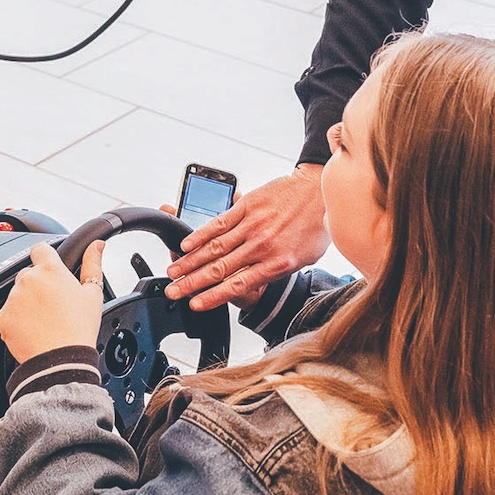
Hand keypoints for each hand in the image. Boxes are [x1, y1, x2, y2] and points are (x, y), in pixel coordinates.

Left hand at [0, 242, 105, 362]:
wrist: (60, 360)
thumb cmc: (79, 328)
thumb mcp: (93, 293)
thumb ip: (92, 264)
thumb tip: (97, 245)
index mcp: (50, 269)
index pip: (41, 249)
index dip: (47, 258)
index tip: (51, 271)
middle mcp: (28, 279)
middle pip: (29, 273)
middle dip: (38, 284)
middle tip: (53, 304)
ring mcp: (13, 298)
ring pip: (18, 293)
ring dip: (27, 301)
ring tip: (45, 320)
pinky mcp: (3, 316)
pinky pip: (9, 312)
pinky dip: (18, 319)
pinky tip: (34, 329)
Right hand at [165, 167, 328, 311]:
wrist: (321, 190)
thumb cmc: (316, 224)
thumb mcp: (305, 258)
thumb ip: (279, 270)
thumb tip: (258, 280)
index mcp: (277, 263)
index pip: (238, 285)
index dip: (214, 296)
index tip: (195, 304)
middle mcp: (262, 245)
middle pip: (219, 269)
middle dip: (192, 283)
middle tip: (173, 291)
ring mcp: (252, 225)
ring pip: (214, 248)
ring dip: (190, 262)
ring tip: (173, 272)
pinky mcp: (247, 206)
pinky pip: (219, 223)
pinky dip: (200, 234)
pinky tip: (186, 244)